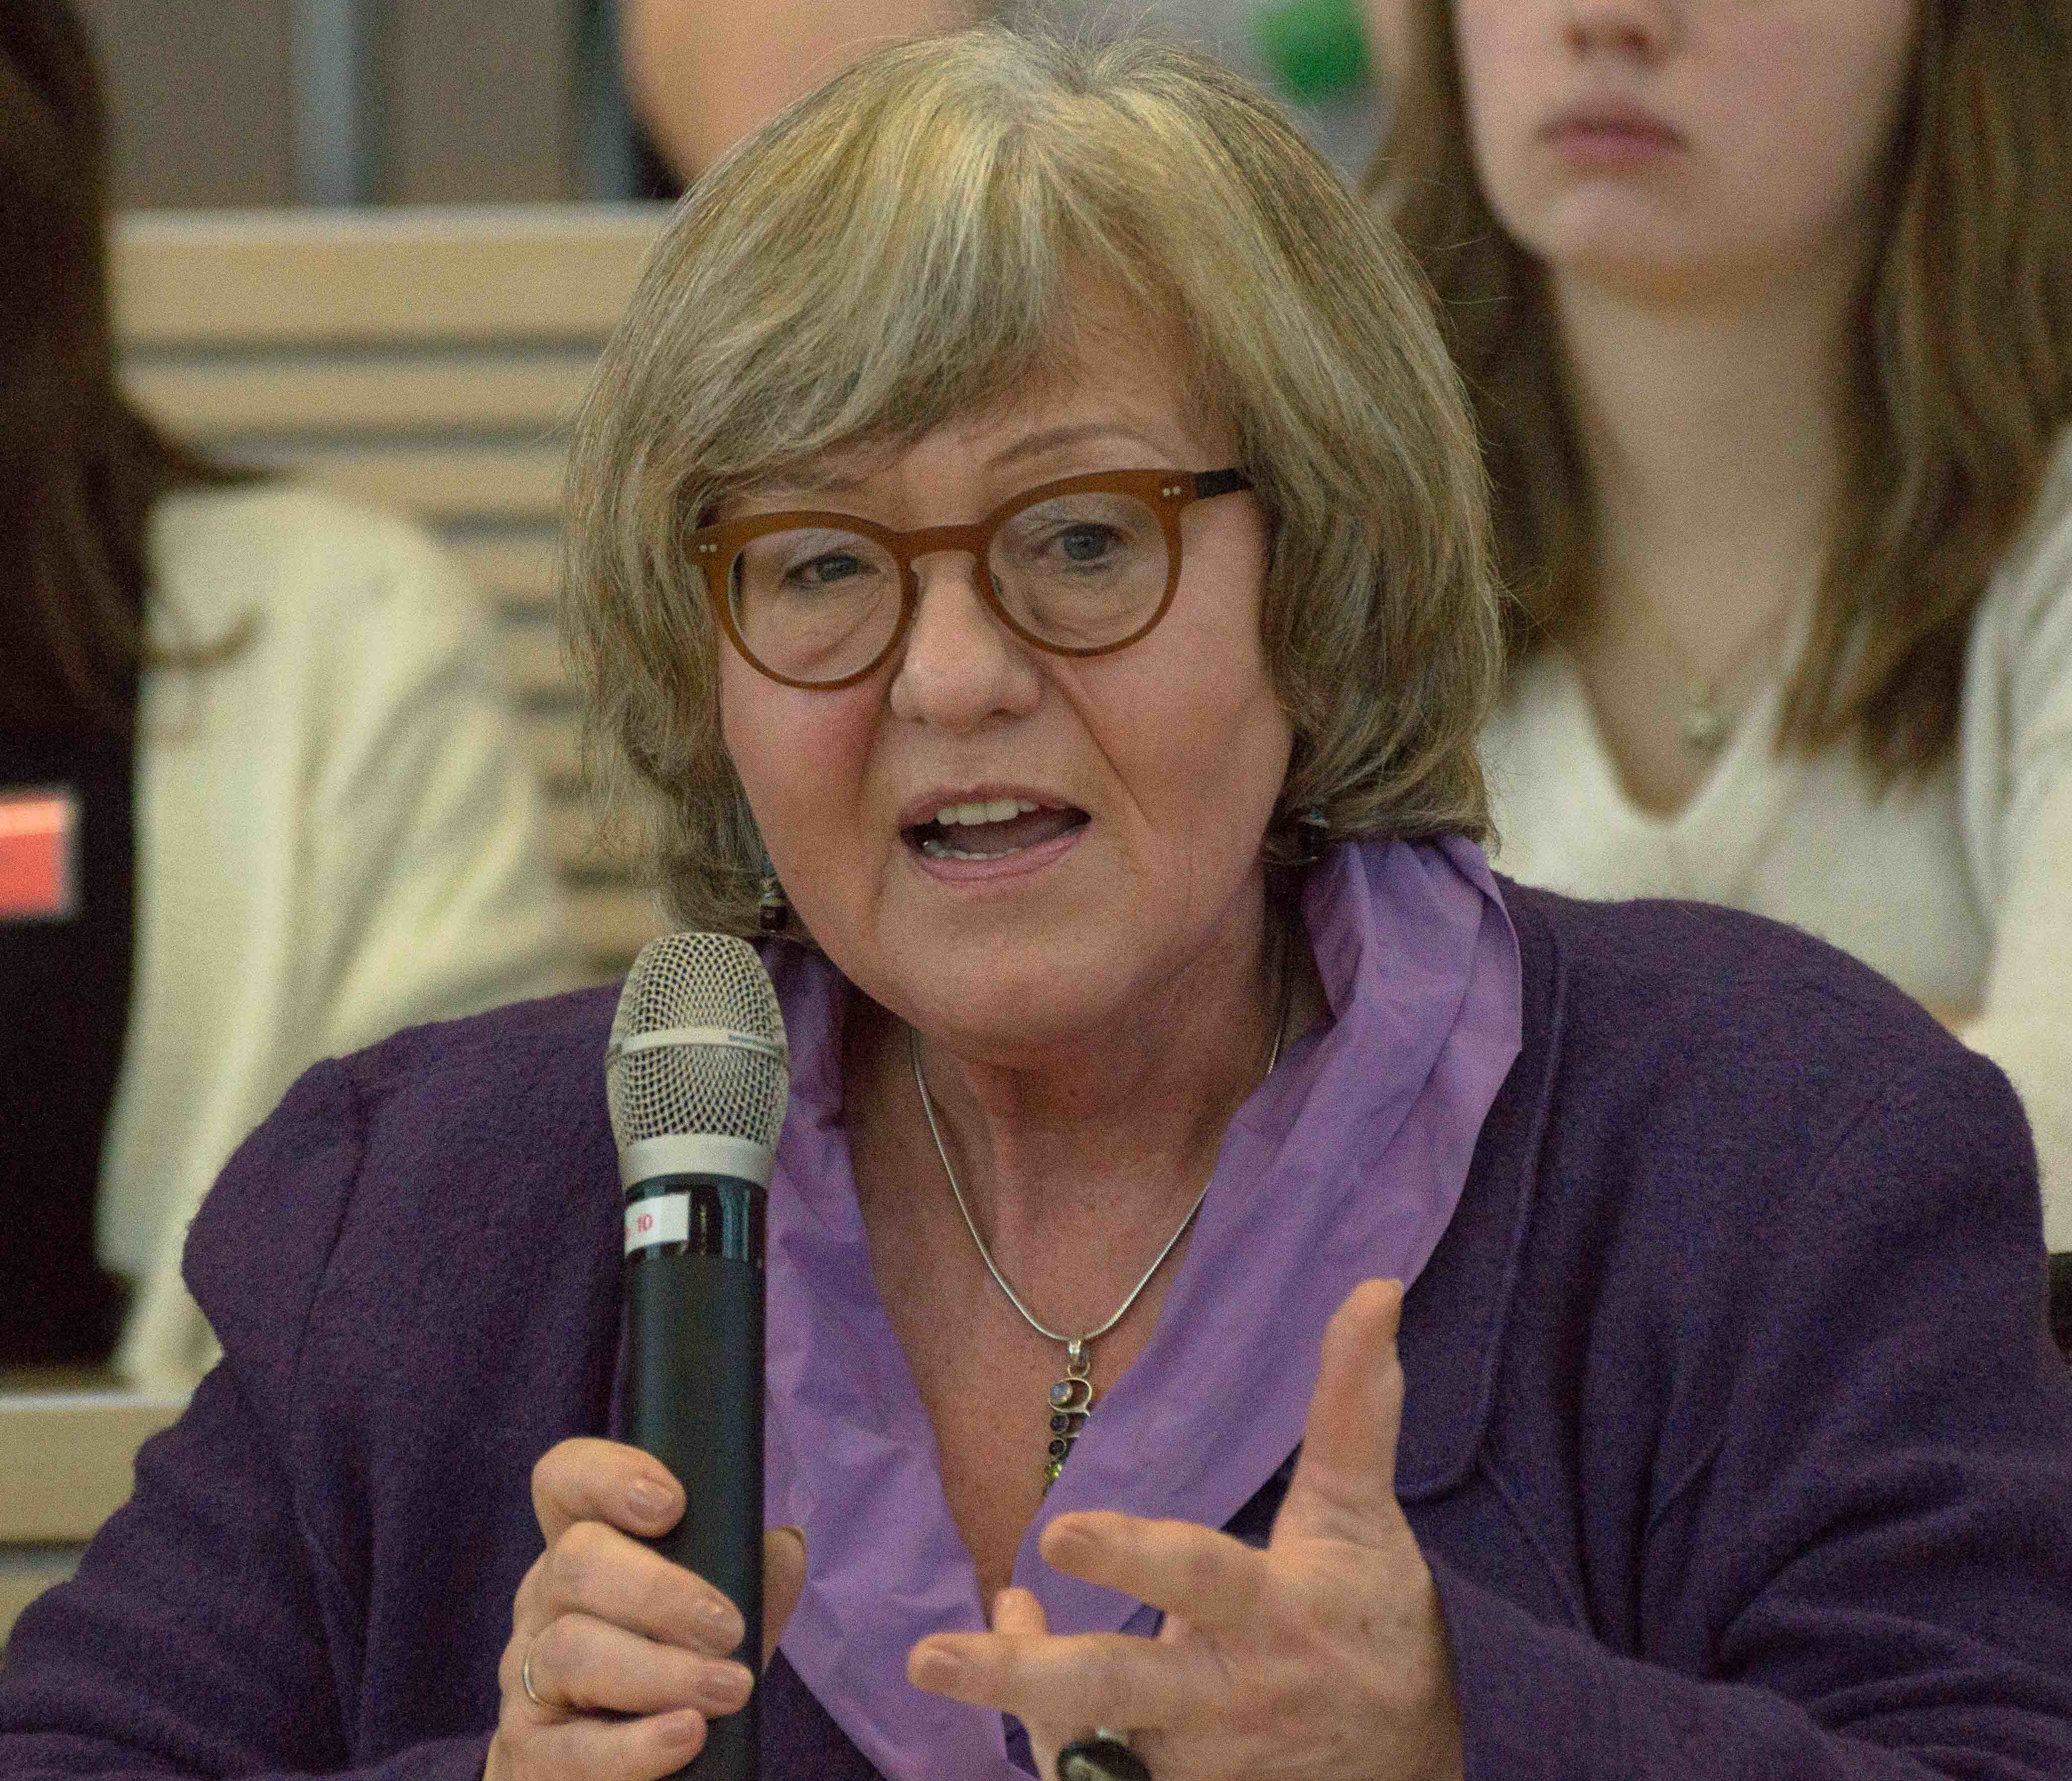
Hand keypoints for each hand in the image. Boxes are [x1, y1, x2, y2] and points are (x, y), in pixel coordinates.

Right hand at [486, 1438, 807, 1780]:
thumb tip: (786, 1546)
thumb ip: (752, 1581)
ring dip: (661, 1671)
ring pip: (571, 1650)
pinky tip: (686, 1737)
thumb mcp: (713, 1625)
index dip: (608, 1475)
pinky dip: (636, 1746)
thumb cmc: (671, 1682)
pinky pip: (572, 1749)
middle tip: (727, 1628)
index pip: (566, 1481)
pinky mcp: (529, 1758)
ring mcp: (526, 1681)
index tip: (672, 1503)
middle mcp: (544, 1605)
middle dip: (660, 1591)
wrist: (619, 1777)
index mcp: (585, 1553)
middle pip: (575, 1560)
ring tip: (729, 1690)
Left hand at [907, 1280, 1462, 1780]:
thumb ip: (1355, 1403)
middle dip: (1024, 1678)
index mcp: (1272, 1613)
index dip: (1132, 1557)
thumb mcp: (1365, 1513)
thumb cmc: (1375, 1619)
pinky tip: (1023, 1688)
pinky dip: (1049, 1742)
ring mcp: (1195, 1762)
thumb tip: (1373, 1285)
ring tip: (946, 1656)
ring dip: (1017, 1708)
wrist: (1411, 1766)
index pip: (1198, 1577)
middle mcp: (1224, 1695)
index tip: (1058, 1534)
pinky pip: (1093, 1777)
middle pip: (1115, 1689)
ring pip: (1086, 1748)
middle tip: (932, 1658)